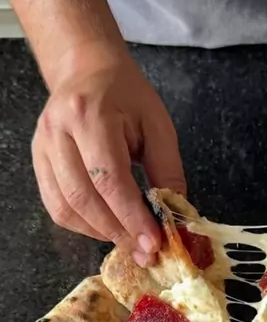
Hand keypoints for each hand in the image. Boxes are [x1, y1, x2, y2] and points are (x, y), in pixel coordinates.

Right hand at [32, 43, 185, 266]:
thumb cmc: (127, 96)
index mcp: (90, 115)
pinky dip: (82, 225)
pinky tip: (105, 228)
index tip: (153, 243)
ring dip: (99, 233)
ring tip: (128, 241)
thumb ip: (167, 170)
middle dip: (117, 231)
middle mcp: (58, 131)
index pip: (110, 179)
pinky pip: (55, 206)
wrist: (87, 70)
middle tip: (144, 251)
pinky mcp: (37, 161)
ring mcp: (42, 147)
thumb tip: (173, 217)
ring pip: (66, 207)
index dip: (132, 217)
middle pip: (84, 198)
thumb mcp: (158, 125)